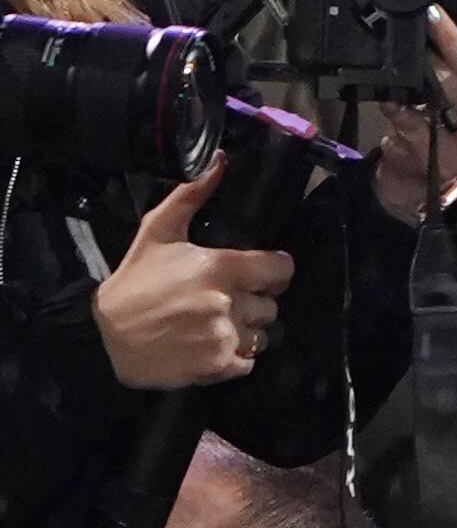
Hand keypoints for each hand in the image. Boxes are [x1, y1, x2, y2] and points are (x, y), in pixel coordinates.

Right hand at [93, 165, 296, 387]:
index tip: (260, 274)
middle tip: (222, 300)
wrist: (105, 338)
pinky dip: (235, 356)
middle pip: (271, 304)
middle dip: (252, 302)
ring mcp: (225, 336)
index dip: (273, 271)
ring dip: (245, 330)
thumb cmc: (134, 283)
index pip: (281, 269)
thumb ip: (190, 197)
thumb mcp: (157, 233)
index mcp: (218, 268)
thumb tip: (220, 162)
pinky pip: (250, 361)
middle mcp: (227, 302)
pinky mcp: (220, 366)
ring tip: (213, 324)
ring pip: (262, 334)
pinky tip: (208, 345)